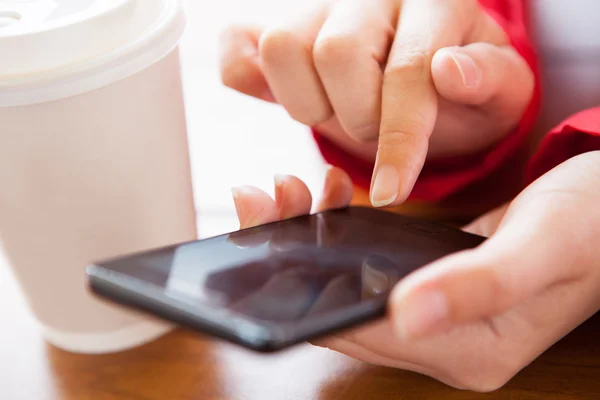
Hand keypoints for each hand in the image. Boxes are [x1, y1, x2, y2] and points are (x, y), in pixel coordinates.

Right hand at [220, 0, 533, 205]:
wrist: (423, 77)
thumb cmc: (462, 91)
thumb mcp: (499, 91)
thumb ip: (487, 79)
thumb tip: (448, 69)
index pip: (407, 69)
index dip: (399, 138)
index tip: (391, 192)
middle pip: (336, 53)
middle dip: (357, 117)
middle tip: (374, 132)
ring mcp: (316, 4)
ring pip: (283, 47)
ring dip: (309, 103)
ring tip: (339, 111)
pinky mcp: (274, 23)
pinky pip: (236, 48)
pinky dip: (247, 79)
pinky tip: (285, 96)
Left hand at [231, 152, 599, 390]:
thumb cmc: (588, 223)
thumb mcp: (541, 248)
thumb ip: (477, 286)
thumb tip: (406, 314)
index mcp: (467, 351)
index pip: (358, 333)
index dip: (301, 288)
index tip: (265, 230)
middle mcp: (444, 343)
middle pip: (342, 312)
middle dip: (292, 257)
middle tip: (263, 201)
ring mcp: (437, 316)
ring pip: (349, 288)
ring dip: (310, 242)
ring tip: (291, 191)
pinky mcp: (434, 287)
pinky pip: (369, 271)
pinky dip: (339, 237)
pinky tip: (330, 198)